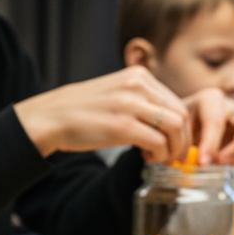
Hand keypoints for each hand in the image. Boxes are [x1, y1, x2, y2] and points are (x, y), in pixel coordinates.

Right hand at [13, 66, 191, 163]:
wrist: (51, 118)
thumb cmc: (82, 111)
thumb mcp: (116, 92)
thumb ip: (141, 100)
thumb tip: (169, 122)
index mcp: (138, 76)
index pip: (177, 102)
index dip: (182, 128)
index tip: (174, 143)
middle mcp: (137, 86)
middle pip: (181, 115)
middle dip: (182, 140)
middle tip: (173, 156)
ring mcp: (130, 104)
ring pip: (175, 128)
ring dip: (173, 149)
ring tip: (159, 158)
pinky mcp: (122, 125)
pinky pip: (158, 142)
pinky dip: (159, 154)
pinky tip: (147, 158)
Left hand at [183, 88, 233, 164]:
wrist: (185, 124)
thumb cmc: (181, 125)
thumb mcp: (176, 129)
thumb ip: (181, 143)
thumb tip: (186, 162)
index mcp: (210, 98)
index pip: (216, 121)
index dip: (211, 144)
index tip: (203, 162)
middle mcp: (231, 105)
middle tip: (220, 162)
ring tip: (220, 164)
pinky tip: (225, 162)